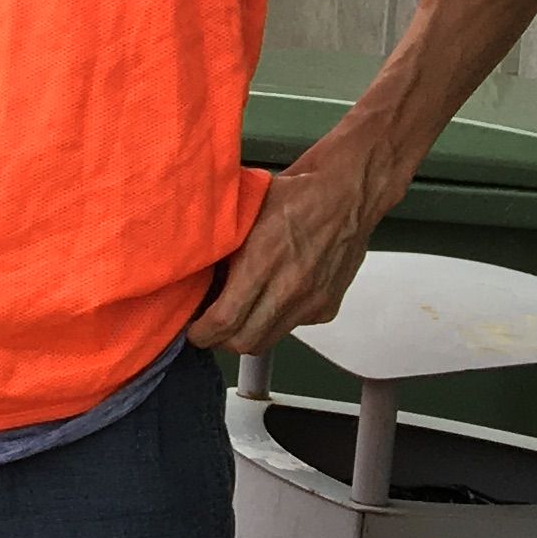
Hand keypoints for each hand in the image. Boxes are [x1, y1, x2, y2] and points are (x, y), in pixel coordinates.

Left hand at [189, 155, 391, 354]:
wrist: (347, 195)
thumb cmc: (294, 196)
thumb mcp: (243, 213)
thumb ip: (218, 246)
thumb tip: (190, 271)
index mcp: (262, 262)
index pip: (225, 320)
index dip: (202, 333)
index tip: (192, 331)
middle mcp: (290, 288)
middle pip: (246, 342)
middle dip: (220, 342)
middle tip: (207, 330)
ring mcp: (311, 301)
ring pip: (269, 340)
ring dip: (247, 335)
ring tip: (234, 319)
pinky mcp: (326, 307)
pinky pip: (292, 326)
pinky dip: (276, 321)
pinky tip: (268, 300)